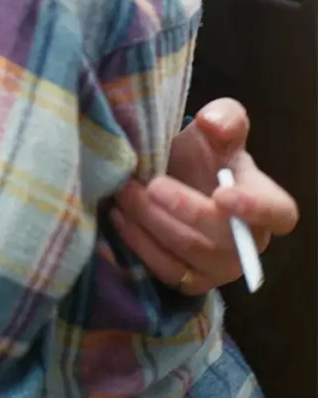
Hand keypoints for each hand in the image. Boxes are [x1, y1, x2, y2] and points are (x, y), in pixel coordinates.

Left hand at [110, 98, 298, 293]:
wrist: (174, 178)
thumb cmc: (202, 155)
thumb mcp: (214, 129)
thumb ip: (224, 117)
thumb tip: (214, 123)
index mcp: (266, 203)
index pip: (277, 213)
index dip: (254, 208)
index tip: (222, 195)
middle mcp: (249, 243)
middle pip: (222, 238)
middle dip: (182, 209)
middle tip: (150, 184)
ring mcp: (221, 267)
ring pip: (189, 254)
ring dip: (152, 222)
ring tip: (125, 193)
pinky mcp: (191, 280)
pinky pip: (167, 271)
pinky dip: (139, 243)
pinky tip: (120, 216)